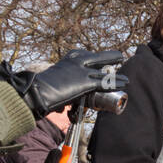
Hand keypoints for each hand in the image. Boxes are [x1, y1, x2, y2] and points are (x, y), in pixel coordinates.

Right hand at [0, 49, 127, 118]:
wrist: (36, 91)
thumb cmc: (40, 89)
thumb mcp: (53, 83)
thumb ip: (61, 90)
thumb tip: (61, 107)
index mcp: (66, 60)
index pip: (82, 55)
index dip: (92, 57)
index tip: (99, 59)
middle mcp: (75, 62)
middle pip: (96, 58)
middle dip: (108, 58)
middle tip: (118, 56)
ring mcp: (82, 71)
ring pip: (104, 70)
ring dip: (116, 72)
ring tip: (125, 75)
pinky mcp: (86, 82)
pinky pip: (105, 82)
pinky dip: (115, 82)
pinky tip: (124, 82)